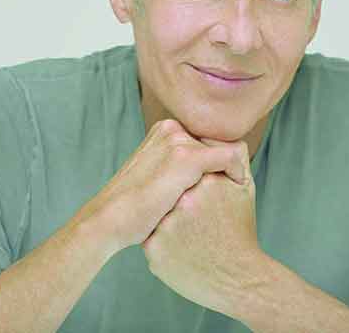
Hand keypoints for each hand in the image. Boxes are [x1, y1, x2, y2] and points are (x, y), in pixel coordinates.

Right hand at [76, 119, 248, 253]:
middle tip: (237, 187)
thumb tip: (197, 177)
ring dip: (233, 169)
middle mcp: (171, 129)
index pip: (206, 140)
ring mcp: (178, 142)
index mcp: (164, 131)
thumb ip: (175, 170)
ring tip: (238, 191)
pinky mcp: (187, 158)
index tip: (228, 182)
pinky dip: (238, 172)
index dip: (220, 161)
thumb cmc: (131, 208)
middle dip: (228, 164)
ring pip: (226, 148)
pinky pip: (230, 157)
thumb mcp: (155, 180)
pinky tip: (239, 188)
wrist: (109, 220)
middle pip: (218, 142)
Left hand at [141, 137, 261, 316]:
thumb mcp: (244, 189)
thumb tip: (221, 138)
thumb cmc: (242, 232)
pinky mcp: (154, 251)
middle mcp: (181, 203)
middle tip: (195, 217)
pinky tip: (180, 249)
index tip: (202, 197)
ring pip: (156, 213)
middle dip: (175, 198)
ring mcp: (165, 228)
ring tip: (188, 234)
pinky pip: (150, 237)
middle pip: (168, 191)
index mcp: (203, 184)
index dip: (191, 182)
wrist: (240, 280)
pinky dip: (162, 240)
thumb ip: (233, 157)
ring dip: (165, 219)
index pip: (183, 169)